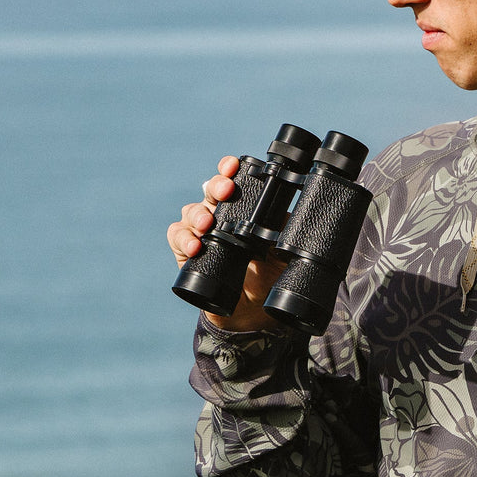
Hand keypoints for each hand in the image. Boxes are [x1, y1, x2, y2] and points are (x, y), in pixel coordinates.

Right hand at [167, 155, 285, 331]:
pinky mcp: (187, 253)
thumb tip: (298, 215)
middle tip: (225, 191)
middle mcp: (219, 216)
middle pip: (210, 192)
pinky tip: (195, 246)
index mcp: (242, 210)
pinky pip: (178, 237)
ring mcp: (201, 233)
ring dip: (198, 214)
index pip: (232, 182)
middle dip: (216, 186)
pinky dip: (183, 239)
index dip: (229, 169)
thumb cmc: (269, 276)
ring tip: (207, 224)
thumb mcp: (285, 252)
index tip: (233, 165)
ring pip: (191, 211)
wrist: (255, 311)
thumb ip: (288, 231)